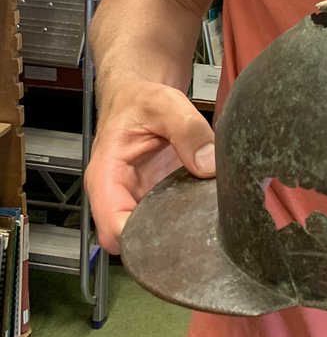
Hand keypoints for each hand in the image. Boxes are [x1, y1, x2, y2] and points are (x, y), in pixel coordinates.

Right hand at [84, 80, 215, 254]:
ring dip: (179, 230)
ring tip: (205, 216)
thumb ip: (188, 131)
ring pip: (154, 233)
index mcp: (107, 178)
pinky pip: (171, 217)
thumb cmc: (139, 99)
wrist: (139, 96)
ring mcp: (139, 199)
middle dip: (164, 241)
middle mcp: (120, 195)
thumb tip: (208, 165)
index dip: (140, 240)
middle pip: (134, 240)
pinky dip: (188, 216)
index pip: (113, 230)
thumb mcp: (164, 104)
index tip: (174, 233)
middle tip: (199, 228)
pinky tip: (205, 207)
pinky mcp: (158, 197)